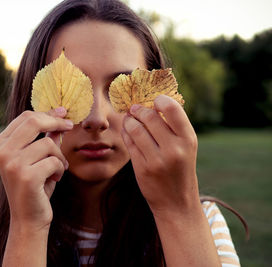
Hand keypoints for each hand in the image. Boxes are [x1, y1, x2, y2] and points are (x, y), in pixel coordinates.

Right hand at [0, 107, 72, 231]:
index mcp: (1, 144)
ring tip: (57, 169)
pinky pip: (54, 161)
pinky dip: (60, 169)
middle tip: (70, 126)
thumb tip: (60, 115)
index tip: (63, 114)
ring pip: (48, 144)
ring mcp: (13, 164)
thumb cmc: (34, 185)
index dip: (48, 113)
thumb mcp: (37, 158)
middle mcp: (3, 152)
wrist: (28, 218)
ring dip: (59, 156)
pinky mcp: (26, 177)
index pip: (26, 117)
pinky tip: (55, 179)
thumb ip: (45, 137)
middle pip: (34, 121)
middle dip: (56, 122)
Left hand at [121, 95, 199, 215]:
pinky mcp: (142, 168)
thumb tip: (154, 103)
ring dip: (129, 120)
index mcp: (189, 139)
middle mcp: (174, 149)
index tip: (153, 101)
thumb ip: (174, 128)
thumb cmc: (180, 170)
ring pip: (136, 129)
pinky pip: (129, 143)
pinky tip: (127, 131)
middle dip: (139, 110)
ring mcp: (157, 160)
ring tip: (129, 119)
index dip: (160, 100)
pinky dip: (126, 133)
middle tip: (134, 108)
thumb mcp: (186, 148)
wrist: (177, 204)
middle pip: (150, 117)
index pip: (172, 108)